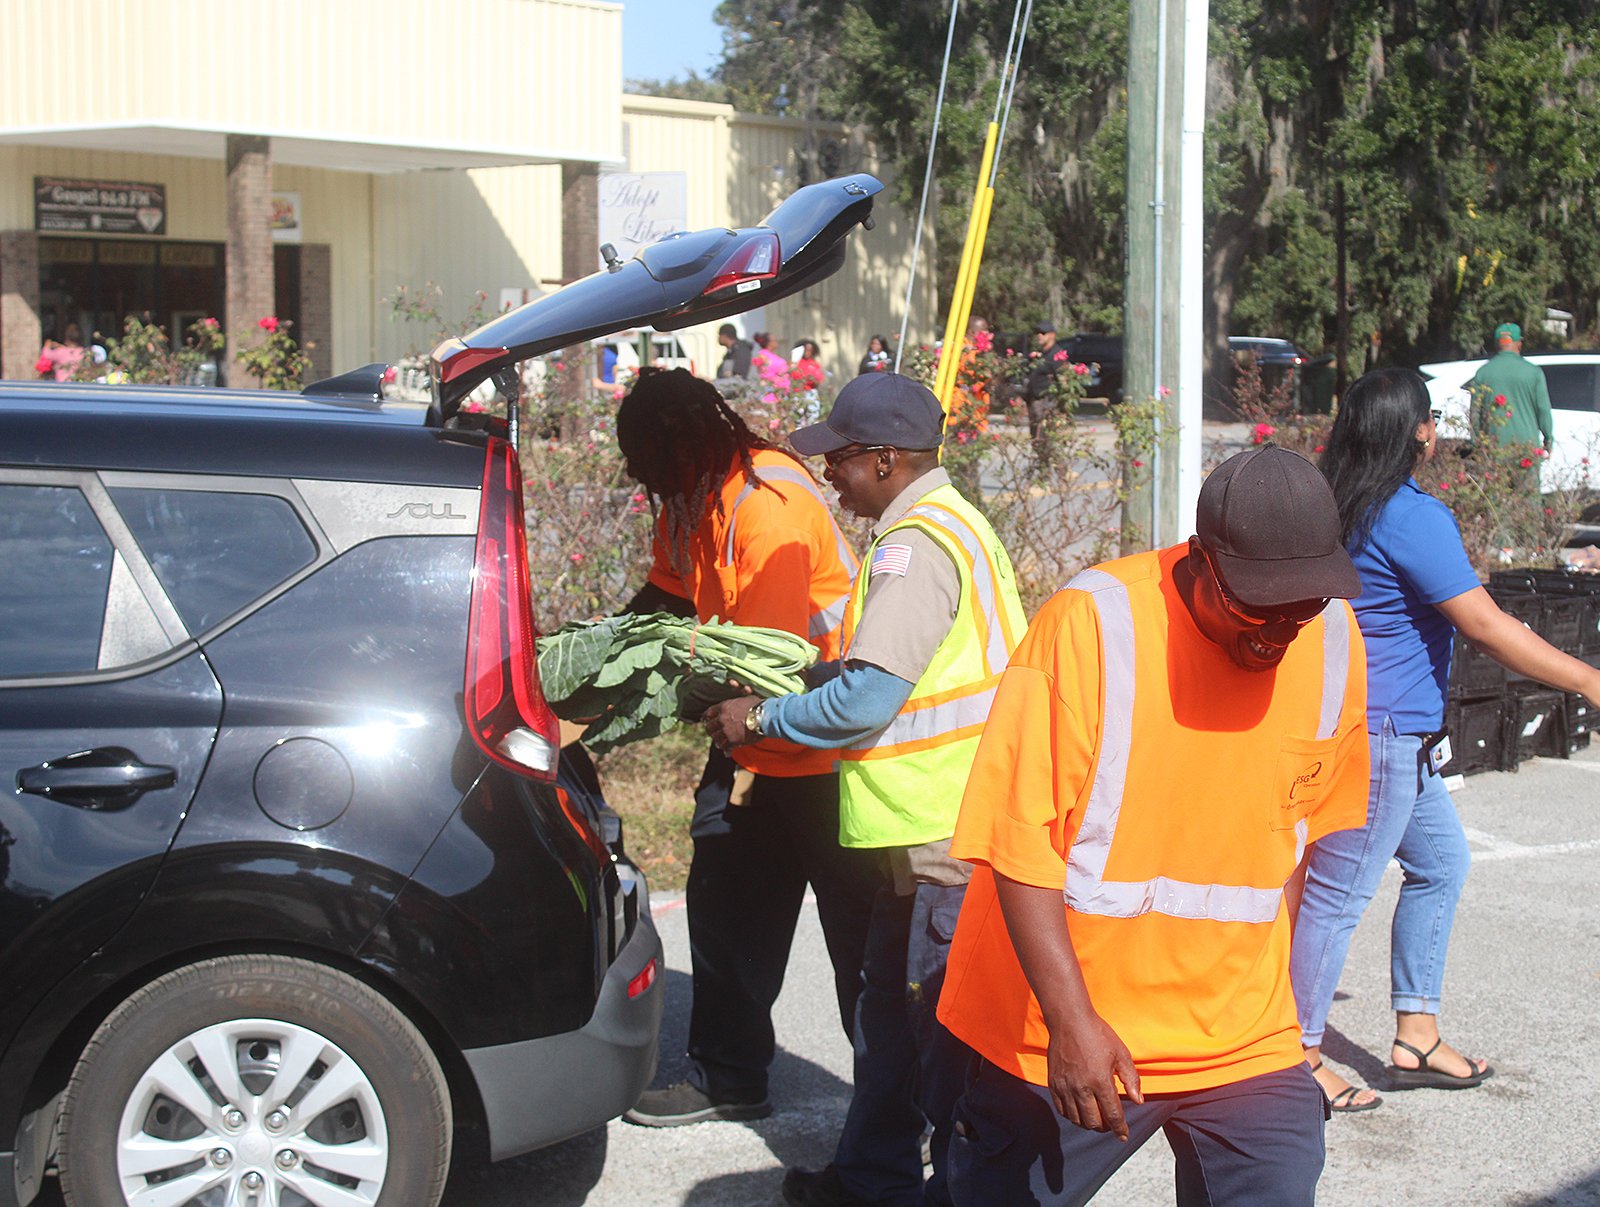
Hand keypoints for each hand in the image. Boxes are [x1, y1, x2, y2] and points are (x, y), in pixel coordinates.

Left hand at [703, 696, 759, 750]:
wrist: (764, 716)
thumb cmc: (758, 706)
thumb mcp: (745, 699)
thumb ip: (738, 702)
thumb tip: (744, 694)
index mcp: (723, 707)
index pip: (709, 713)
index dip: (706, 717)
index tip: (704, 720)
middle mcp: (722, 719)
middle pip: (710, 727)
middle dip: (711, 731)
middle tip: (712, 734)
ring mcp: (726, 731)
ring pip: (716, 739)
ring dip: (718, 742)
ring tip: (719, 745)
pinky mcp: (733, 741)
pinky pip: (726, 748)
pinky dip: (727, 751)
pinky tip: (727, 753)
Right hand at [1043, 1010, 1142, 1140]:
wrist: (1069, 1021)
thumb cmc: (1097, 1034)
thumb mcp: (1121, 1054)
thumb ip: (1131, 1079)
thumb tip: (1138, 1101)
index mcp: (1100, 1081)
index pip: (1113, 1115)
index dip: (1120, 1129)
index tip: (1124, 1136)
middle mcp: (1081, 1088)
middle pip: (1093, 1122)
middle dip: (1104, 1127)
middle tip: (1110, 1123)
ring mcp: (1065, 1087)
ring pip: (1077, 1119)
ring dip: (1088, 1123)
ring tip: (1095, 1117)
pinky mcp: (1053, 1083)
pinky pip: (1062, 1110)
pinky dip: (1072, 1115)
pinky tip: (1079, 1110)